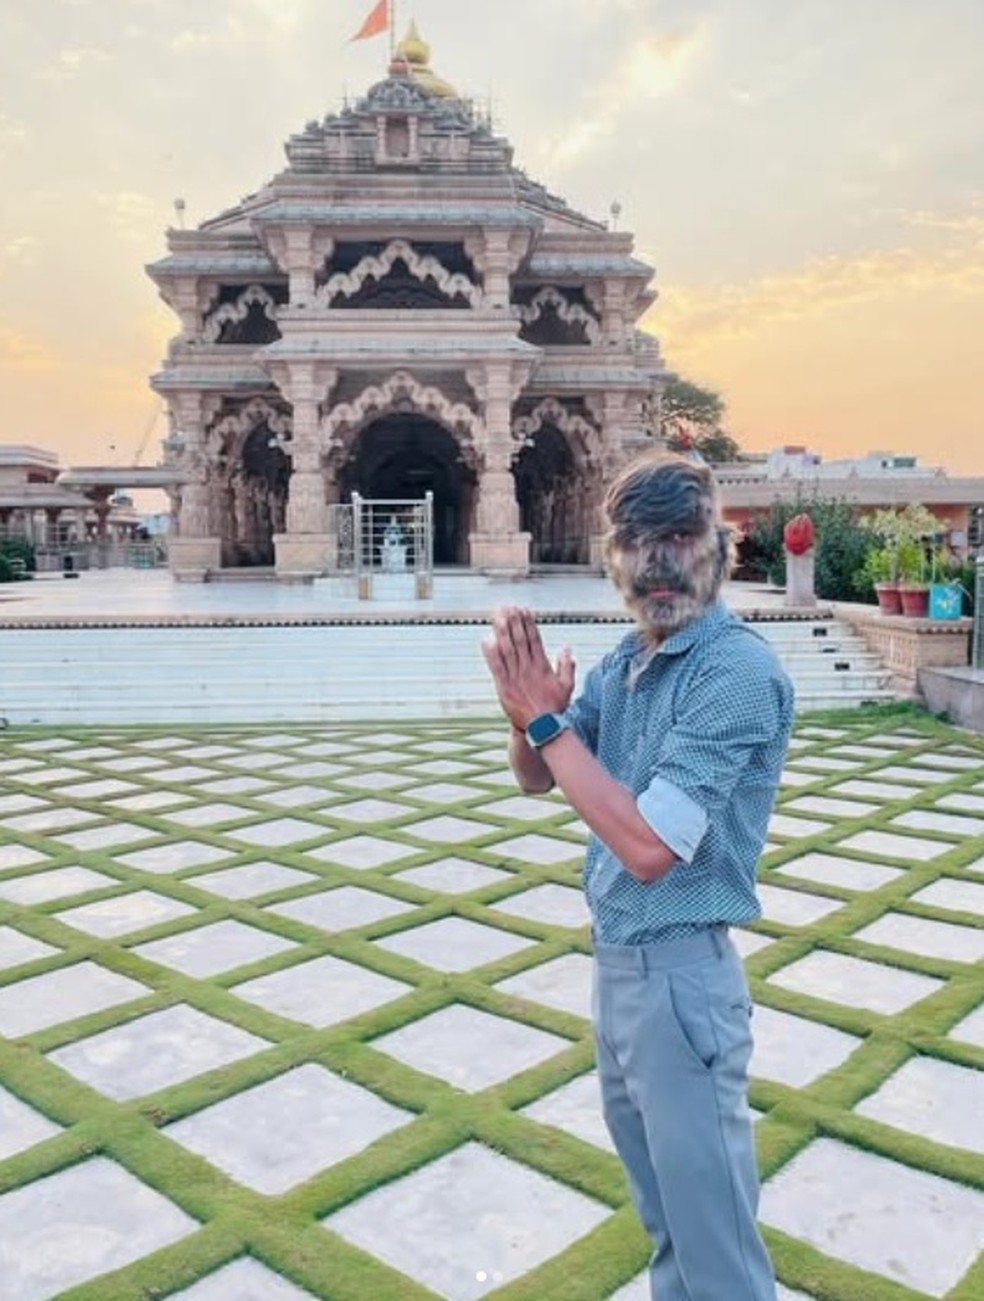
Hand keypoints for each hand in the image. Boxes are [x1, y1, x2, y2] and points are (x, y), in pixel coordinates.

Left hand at [481, 606, 574, 730]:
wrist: (543, 729)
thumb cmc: (555, 708)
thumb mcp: (567, 686)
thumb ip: (566, 666)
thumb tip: (567, 648)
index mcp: (542, 666)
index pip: (535, 639)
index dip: (529, 623)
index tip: (524, 610)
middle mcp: (528, 669)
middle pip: (520, 640)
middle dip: (514, 622)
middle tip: (509, 607)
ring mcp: (515, 677)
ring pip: (508, 649)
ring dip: (502, 631)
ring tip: (498, 616)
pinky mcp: (504, 687)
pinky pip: (496, 667)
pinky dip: (491, 653)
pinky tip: (487, 639)